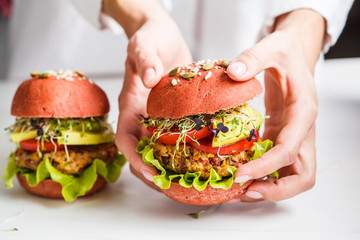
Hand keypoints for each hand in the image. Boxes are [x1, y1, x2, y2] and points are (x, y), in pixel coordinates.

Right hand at [115, 16, 191, 184]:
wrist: (161, 36)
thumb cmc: (150, 38)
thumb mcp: (145, 43)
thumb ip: (145, 58)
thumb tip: (150, 79)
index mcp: (130, 103)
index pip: (125, 138)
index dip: (135, 159)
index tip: (152, 172)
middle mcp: (141, 115)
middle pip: (139, 152)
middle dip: (152, 172)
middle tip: (174, 187)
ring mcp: (155, 117)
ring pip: (156, 150)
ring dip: (167, 167)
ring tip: (187, 182)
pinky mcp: (171, 115)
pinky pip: (173, 137)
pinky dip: (182, 151)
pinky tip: (200, 158)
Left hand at [226, 9, 323, 201]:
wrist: (292, 55)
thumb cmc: (285, 52)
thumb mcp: (271, 47)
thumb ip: (253, 58)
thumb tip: (234, 74)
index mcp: (304, 112)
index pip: (289, 150)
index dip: (266, 167)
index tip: (240, 175)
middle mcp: (303, 130)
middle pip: (303, 175)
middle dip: (277, 190)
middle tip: (245, 193)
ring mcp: (294, 137)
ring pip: (294, 176)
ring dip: (272, 189)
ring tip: (241, 190)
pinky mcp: (281, 137)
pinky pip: (278, 165)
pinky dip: (264, 175)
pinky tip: (241, 173)